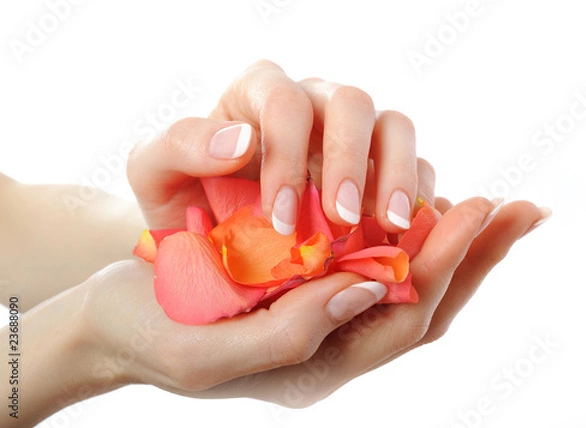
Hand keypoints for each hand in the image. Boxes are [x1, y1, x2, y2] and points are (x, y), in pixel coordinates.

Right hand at [79, 196, 547, 406]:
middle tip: (519, 209)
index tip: (475, 209)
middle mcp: (328, 344)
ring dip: (451, 246)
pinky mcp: (304, 284)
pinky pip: (373, 262)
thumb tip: (373, 286)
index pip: (400, 325)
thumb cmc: (145, 331)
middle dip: (471, 258)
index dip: (442, 267)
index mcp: (311, 369)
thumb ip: (290, 331)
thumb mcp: (206, 348)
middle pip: (421, 307)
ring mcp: (319, 313)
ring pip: (404, 284)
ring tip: (493, 206)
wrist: (109, 318)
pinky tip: (426, 206)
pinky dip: (407, 236)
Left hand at [127, 60, 430, 233]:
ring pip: (394, 126)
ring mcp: (353, 133)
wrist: (211, 232)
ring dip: (396, 174)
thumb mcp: (155, 173)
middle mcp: (313, 102)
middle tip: (341, 220)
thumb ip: (179, 146)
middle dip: (350, 161)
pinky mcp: (380, 165)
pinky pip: (414, 165)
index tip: (280, 220)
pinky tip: (400, 234)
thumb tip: (241, 140)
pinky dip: (414, 196)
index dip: (288, 156)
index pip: (284, 103)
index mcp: (259, 94)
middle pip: (352, 102)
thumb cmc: (184, 199)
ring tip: (388, 225)